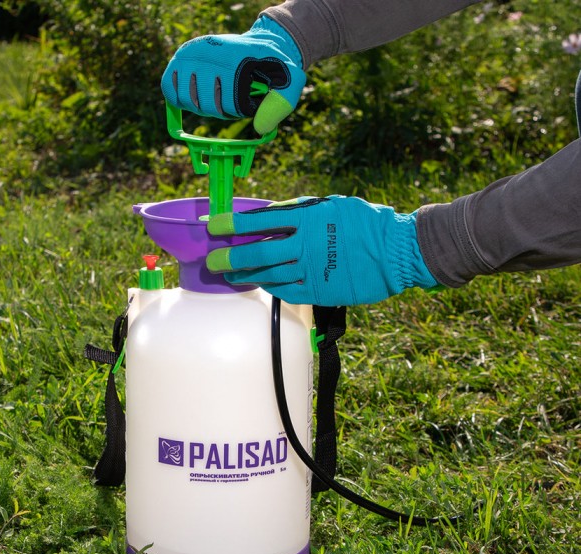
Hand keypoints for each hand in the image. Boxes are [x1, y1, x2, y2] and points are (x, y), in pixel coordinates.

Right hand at [161, 16, 305, 134]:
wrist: (259, 46)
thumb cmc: (272, 70)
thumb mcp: (289, 82)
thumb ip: (281, 104)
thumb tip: (259, 128)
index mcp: (231, 56)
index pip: (228, 104)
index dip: (238, 110)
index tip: (249, 96)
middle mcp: (208, 52)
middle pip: (207, 106)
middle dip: (221, 109)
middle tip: (232, 96)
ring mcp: (190, 54)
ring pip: (189, 101)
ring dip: (203, 106)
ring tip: (217, 93)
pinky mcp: (179, 59)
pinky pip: (169, 89)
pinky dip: (178, 99)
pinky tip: (195, 96)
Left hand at [205, 196, 439, 305]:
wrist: (397, 252)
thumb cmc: (368, 223)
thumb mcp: (333, 205)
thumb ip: (302, 211)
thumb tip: (273, 215)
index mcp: (307, 220)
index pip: (260, 222)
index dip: (233, 223)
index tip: (214, 225)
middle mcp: (304, 246)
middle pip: (257, 254)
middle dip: (230, 257)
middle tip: (213, 262)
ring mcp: (310, 271)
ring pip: (268, 276)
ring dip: (246, 277)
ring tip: (231, 276)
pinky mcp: (319, 291)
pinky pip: (287, 292)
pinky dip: (272, 288)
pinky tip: (263, 286)